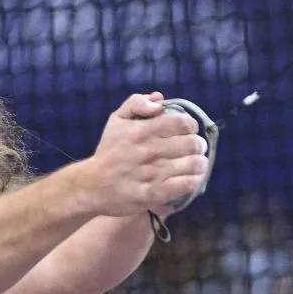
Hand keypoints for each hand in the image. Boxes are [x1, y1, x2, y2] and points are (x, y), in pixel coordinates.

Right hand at [84, 92, 209, 216]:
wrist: (92, 185)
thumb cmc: (109, 150)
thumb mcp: (117, 120)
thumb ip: (137, 103)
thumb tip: (160, 99)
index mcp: (141, 130)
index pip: (181, 122)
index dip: (191, 125)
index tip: (190, 130)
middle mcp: (148, 151)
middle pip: (192, 143)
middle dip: (199, 144)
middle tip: (196, 147)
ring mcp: (152, 174)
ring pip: (192, 165)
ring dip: (200, 163)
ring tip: (198, 163)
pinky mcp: (153, 194)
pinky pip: (185, 186)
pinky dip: (194, 180)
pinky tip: (192, 178)